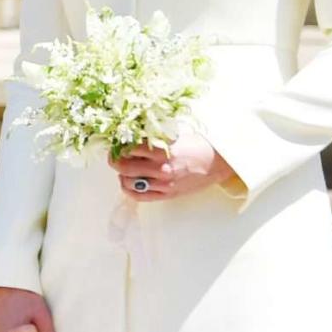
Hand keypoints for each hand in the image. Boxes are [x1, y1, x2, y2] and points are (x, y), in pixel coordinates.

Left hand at [111, 133, 237, 199]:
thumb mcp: (175, 134)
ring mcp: (163, 183)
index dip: (119, 144)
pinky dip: (129, 190)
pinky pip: (140, 196)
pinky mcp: (167, 194)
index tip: (117, 141)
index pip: (129, 147)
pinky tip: (128, 183)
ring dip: (121, 175)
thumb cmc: (198, 145)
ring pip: (129, 182)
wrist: (218, 162)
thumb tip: (132, 135)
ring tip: (123, 169)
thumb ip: (154, 136)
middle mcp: (160, 168)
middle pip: (123, 166)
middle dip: (114, 160)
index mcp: (162, 150)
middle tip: (114, 155)